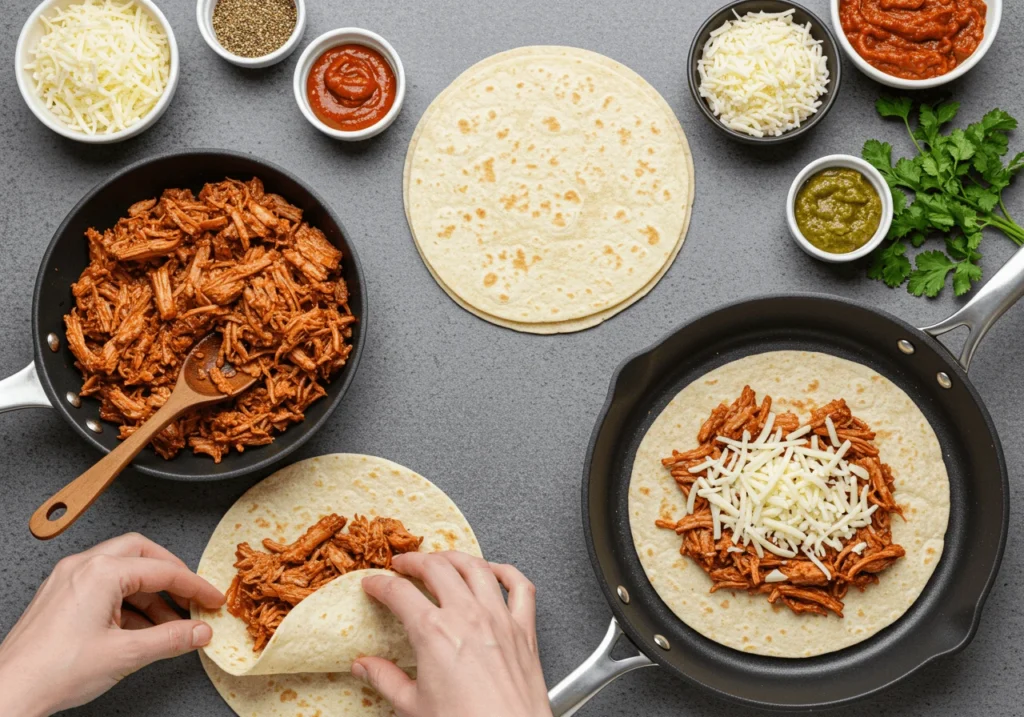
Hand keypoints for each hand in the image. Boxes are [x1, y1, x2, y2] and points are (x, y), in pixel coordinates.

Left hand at [0, 533, 224, 716]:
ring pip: (122, 571)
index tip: (212, 599)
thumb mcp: (126, 654)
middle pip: (142, 554)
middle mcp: (83, 567)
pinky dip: (127, 603)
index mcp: (102, 572)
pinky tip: (139, 629)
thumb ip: (171, 639)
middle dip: (171, 575)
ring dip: (149, 593)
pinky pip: (103, 587)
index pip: (163, 570)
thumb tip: (199, 631)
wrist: (9, 692)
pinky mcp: (60, 596)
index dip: (195, 586)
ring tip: (168, 623)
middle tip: (191, 596)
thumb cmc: (54, 670)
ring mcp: (68, 579)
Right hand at [354, 552, 551, 716]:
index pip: (399, 593)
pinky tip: (494, 570)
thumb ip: (386, 679)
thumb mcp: (413, 706)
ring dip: (454, 557)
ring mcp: (499, 618)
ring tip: (442, 560)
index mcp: (434, 633)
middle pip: (437, 568)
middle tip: (403, 564)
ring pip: (476, 567)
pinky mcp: (524, 629)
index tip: (373, 583)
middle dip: (414, 561)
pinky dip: (506, 570)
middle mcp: (467, 616)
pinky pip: (520, 586)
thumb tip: (364, 666)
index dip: (380, 584)